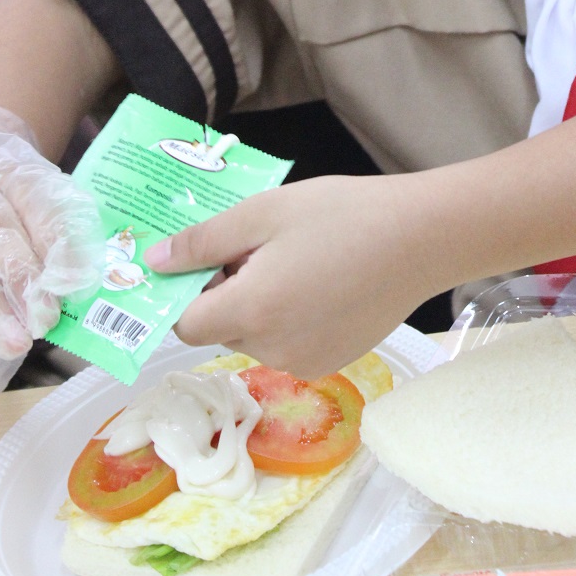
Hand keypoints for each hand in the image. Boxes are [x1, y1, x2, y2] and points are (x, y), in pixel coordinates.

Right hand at [0, 106, 103, 399]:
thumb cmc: (20, 209)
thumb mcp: (48, 203)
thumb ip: (66, 233)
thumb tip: (79, 281)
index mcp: (10, 171)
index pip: (35, 195)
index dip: (55, 236)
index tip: (78, 278)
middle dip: (19, 276)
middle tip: (44, 319)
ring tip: (12, 343)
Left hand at [145, 173, 438, 377]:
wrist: (422, 238)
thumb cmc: (343, 214)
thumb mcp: (265, 213)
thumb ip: (203, 241)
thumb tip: (153, 264)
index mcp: (251, 311)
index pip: (185, 323)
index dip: (185, 290)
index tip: (203, 256)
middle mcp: (272, 350)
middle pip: (220, 328)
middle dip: (226, 290)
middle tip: (261, 246)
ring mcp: (304, 362)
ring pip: (254, 336)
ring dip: (258, 304)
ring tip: (297, 259)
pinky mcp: (331, 362)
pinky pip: (287, 344)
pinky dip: (289, 318)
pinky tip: (320, 280)